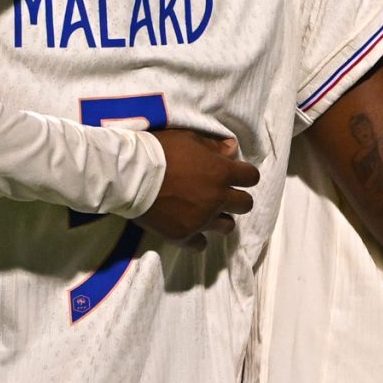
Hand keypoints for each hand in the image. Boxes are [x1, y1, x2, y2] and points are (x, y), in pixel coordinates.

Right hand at [134, 129, 258, 242]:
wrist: (131, 174)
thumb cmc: (160, 150)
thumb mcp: (188, 138)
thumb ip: (213, 146)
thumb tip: (232, 150)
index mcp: (221, 173)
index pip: (251, 177)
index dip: (245, 175)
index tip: (236, 175)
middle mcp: (217, 199)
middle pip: (245, 205)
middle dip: (237, 199)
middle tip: (221, 194)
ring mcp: (202, 220)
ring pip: (227, 227)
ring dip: (220, 219)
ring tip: (205, 213)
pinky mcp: (184, 236)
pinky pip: (201, 245)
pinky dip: (197, 238)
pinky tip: (188, 229)